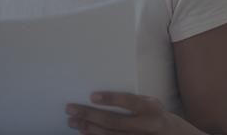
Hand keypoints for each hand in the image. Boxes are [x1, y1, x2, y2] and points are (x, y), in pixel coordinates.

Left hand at [66, 92, 190, 133]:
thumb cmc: (156, 115)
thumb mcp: (150, 103)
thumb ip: (132, 101)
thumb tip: (101, 95)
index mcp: (150, 109)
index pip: (129, 102)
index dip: (110, 99)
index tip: (92, 96)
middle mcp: (145, 126)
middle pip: (113, 122)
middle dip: (89, 115)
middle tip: (70, 109)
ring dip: (88, 128)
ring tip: (73, 121)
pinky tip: (84, 132)